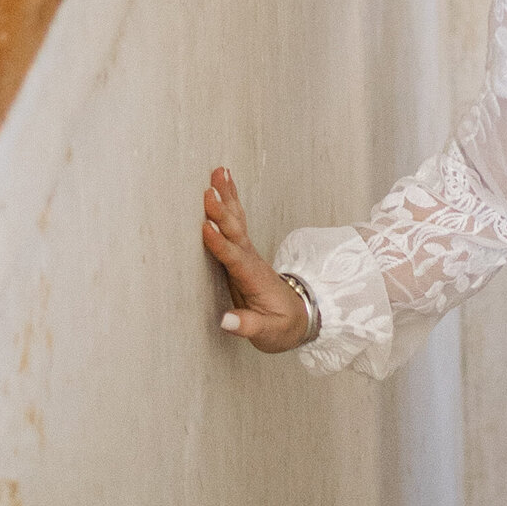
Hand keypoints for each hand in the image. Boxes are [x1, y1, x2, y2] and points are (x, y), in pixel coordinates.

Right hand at [202, 167, 310, 352]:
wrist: (300, 318)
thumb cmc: (282, 326)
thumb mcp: (269, 333)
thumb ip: (249, 326)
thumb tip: (226, 321)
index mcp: (254, 279)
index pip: (235, 259)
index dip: (220, 244)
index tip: (206, 227)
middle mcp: (251, 260)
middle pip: (236, 232)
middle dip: (222, 212)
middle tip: (209, 191)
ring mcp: (248, 253)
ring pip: (236, 220)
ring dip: (227, 197)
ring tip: (218, 173)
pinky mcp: (244, 251)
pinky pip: (235, 221)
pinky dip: (229, 201)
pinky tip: (222, 183)